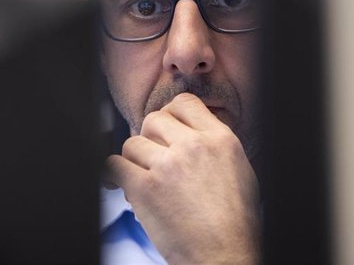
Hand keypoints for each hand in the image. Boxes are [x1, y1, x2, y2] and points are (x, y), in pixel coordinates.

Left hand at [104, 93, 259, 264]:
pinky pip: (114, 166)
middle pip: (153, 120)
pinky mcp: (145, 188)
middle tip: (153, 159)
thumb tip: (190, 133)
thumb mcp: (239, 169)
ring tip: (144, 180)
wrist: (226, 256)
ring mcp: (168, 165)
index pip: (184, 103)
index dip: (170, 115)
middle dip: (149, 139)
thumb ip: (214, 144)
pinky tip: (121, 184)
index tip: (166, 132)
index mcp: (220, 138)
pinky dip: (114, 175)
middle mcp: (194, 146)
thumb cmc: (236, 222)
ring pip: (132, 143)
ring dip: (134, 161)